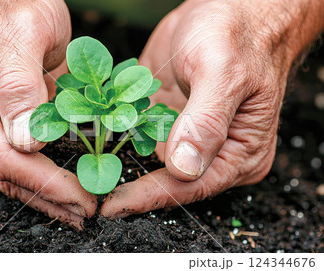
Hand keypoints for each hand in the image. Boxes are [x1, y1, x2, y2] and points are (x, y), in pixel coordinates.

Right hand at [0, 0, 96, 228]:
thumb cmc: (2, 2)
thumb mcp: (21, 29)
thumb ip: (20, 84)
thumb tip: (28, 142)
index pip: (3, 159)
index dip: (45, 184)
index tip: (81, 200)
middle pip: (5, 175)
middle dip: (49, 197)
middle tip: (87, 213)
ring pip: (9, 173)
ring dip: (46, 192)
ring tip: (79, 208)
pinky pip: (13, 158)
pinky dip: (41, 173)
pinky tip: (65, 185)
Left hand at [101, 0, 323, 217]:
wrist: (230, 7)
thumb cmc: (238, 33)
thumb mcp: (224, 72)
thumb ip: (206, 121)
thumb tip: (184, 168)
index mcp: (239, 152)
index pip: (190, 187)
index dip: (149, 196)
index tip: (112, 204)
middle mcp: (214, 151)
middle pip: (169, 182)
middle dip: (130, 187)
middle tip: (90, 193)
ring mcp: (189, 136)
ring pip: (150, 162)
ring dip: (119, 164)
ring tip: (84, 172)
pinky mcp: (169, 119)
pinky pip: (140, 136)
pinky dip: (118, 138)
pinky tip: (93, 140)